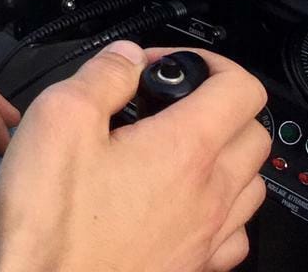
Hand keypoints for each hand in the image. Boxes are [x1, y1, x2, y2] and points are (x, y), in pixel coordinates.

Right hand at [0, 42, 268, 271]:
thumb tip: (127, 56)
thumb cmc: (53, 218)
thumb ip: (102, 76)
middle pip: (255, 134)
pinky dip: (221, 207)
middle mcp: (209, 193)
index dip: (209, 62)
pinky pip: (235, 231)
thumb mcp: (59, 118)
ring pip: (253, 183)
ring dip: (226, 156)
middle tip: (170, 102)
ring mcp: (207, 235)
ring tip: (177, 149)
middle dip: (220, 105)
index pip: (241, 89)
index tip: (169, 66)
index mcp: (184, 148)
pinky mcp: (195, 266)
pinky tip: (184, 203)